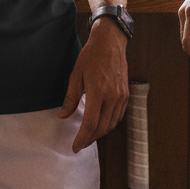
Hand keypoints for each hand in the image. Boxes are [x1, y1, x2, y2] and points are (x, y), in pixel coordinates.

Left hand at [59, 18, 128, 152]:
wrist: (111, 42)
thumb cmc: (91, 55)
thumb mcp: (76, 74)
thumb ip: (70, 98)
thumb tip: (63, 116)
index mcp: (98, 91)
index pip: (91, 123)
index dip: (82, 138)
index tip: (75, 146)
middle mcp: (113, 96)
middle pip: (102, 127)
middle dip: (90, 138)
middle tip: (79, 143)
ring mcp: (122, 96)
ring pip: (111, 124)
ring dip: (99, 133)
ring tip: (88, 135)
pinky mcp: (126, 95)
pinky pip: (118, 116)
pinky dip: (109, 124)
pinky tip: (100, 123)